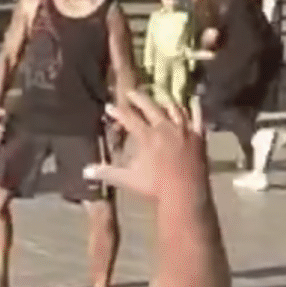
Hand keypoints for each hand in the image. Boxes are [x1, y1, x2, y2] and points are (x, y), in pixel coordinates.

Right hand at [86, 89, 209, 203]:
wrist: (186, 193)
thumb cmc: (155, 187)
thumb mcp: (128, 179)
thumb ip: (107, 172)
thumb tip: (86, 171)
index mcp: (147, 136)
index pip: (128, 118)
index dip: (117, 112)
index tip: (110, 107)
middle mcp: (164, 127)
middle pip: (150, 106)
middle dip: (138, 98)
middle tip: (131, 93)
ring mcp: (183, 130)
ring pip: (173, 108)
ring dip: (165, 102)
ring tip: (160, 100)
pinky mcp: (199, 136)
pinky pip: (198, 116)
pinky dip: (195, 107)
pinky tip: (194, 100)